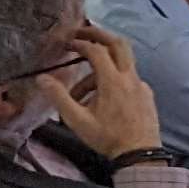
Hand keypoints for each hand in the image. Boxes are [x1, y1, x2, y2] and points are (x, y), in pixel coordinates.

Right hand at [44, 22, 164, 159]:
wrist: (140, 154)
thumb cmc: (107, 138)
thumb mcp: (77, 120)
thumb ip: (59, 97)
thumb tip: (42, 78)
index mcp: (114, 81)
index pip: (97, 50)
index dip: (80, 42)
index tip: (67, 43)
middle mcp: (131, 78)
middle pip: (119, 44)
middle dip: (99, 34)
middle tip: (81, 33)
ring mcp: (141, 85)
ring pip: (121, 65)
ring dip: (99, 70)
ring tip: (78, 95)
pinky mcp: (146, 94)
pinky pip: (128, 78)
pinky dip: (112, 80)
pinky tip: (99, 100)